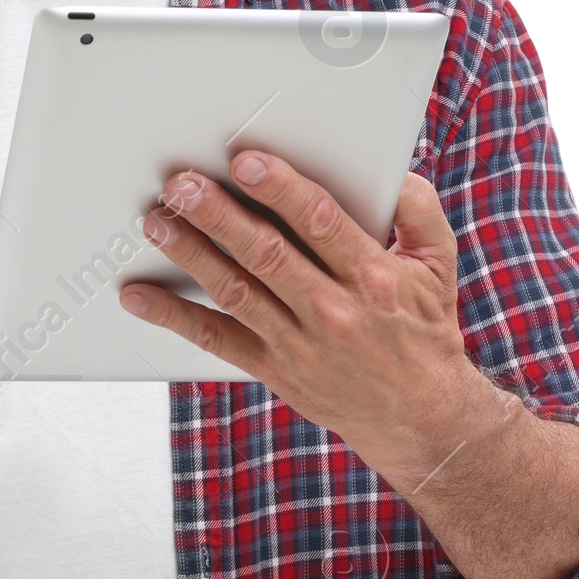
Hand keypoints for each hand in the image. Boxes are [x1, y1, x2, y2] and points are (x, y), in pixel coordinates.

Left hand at [119, 153, 489, 486]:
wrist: (418, 416)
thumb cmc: (422, 330)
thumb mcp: (439, 264)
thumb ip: (418, 209)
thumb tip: (387, 168)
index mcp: (373, 277)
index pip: (321, 223)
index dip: (280, 189)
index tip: (246, 162)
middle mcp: (333, 311)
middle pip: (266, 254)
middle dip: (218, 215)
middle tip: (181, 185)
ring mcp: (298, 343)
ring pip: (234, 291)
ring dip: (190, 254)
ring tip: (157, 222)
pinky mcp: (273, 368)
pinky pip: (215, 340)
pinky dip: (173, 317)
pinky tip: (139, 296)